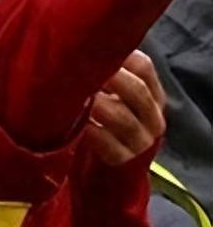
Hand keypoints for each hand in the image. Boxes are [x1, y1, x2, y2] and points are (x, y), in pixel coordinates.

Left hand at [83, 50, 165, 164]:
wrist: (108, 178)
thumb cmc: (105, 130)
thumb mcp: (112, 102)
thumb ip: (104, 80)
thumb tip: (76, 48)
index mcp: (151, 96)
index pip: (144, 67)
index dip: (119, 56)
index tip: (89, 49)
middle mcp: (152, 117)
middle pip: (136, 90)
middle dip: (107, 77)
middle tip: (77, 68)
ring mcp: (141, 141)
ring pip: (123, 118)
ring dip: (96, 104)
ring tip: (74, 94)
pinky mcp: (124, 162)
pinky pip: (109, 145)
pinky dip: (91, 132)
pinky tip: (77, 124)